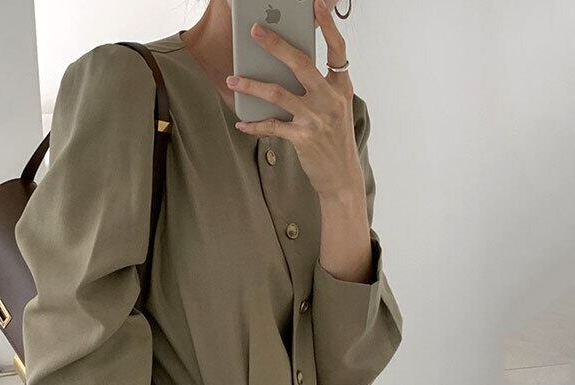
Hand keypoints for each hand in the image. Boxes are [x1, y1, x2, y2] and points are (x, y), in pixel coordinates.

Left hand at [225, 0, 363, 202]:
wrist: (341, 177)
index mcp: (341, 88)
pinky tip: (241, 122)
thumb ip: (320, 88)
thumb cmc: (335, 141)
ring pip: (278, 93)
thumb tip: (289, 69)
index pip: (337, 50)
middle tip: (254, 31)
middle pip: (300, 63)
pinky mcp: (303, 138)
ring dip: (251, 85)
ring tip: (232, 80)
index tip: (316, 4)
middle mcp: (330, 99)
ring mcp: (316, 118)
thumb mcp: (336, 110)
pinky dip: (253, 124)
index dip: (327, 25)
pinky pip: (272, 125)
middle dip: (274, 45)